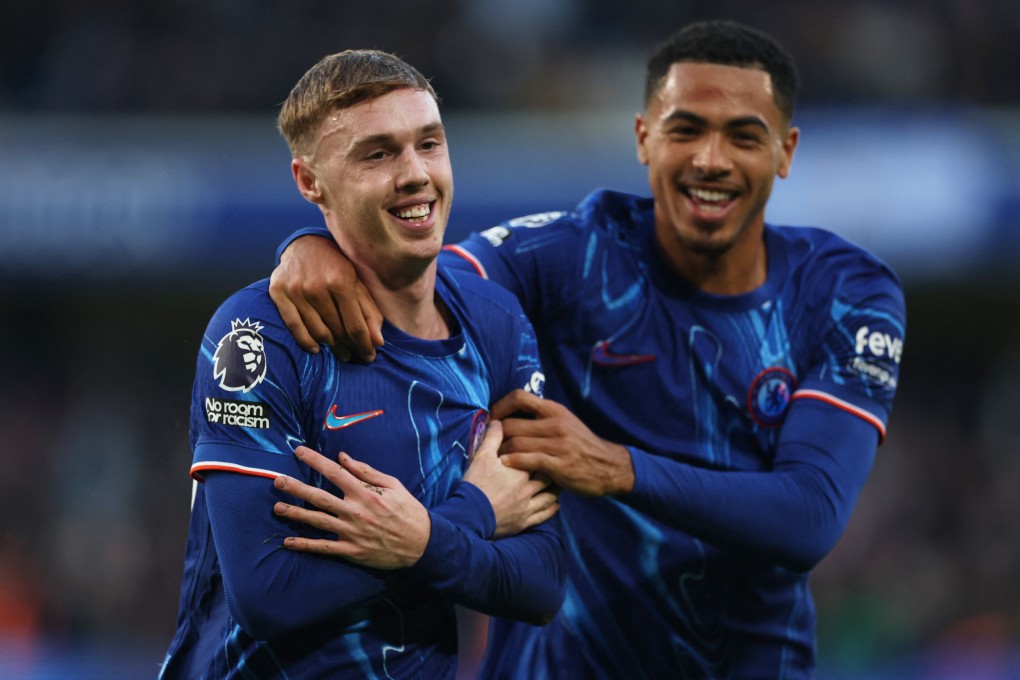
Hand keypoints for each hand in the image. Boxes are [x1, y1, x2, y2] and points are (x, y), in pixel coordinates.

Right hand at [268, 235, 383, 361]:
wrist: (304, 244)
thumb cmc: (336, 266)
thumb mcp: (357, 282)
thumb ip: (369, 312)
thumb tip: (378, 342)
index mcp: (341, 280)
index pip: (355, 325)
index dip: (364, 345)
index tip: (370, 356)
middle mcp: (317, 286)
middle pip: (336, 330)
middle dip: (349, 347)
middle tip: (354, 355)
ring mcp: (295, 290)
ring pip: (317, 331)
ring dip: (330, 347)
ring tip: (340, 352)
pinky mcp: (278, 292)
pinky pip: (293, 325)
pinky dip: (306, 341)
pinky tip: (316, 348)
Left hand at [273, 446, 429, 568]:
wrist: (421, 544)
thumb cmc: (408, 511)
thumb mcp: (393, 485)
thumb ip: (366, 471)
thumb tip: (343, 457)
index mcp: (365, 493)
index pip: (334, 472)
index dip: (314, 460)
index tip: (298, 451)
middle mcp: (355, 511)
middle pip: (319, 497)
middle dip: (296, 487)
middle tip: (276, 480)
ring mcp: (351, 532)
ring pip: (317, 521)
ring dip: (295, 514)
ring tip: (277, 507)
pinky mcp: (351, 550)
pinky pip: (324, 547)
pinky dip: (305, 545)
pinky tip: (288, 542)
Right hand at [462, 420, 559, 537]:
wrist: (469, 515)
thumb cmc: (476, 484)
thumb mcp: (482, 457)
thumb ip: (492, 438)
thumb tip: (498, 421)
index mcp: (521, 472)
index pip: (540, 460)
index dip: (545, 454)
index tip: (549, 450)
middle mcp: (528, 490)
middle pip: (548, 479)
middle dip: (554, 472)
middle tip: (558, 466)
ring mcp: (527, 508)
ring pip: (549, 498)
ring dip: (556, 491)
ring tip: (559, 485)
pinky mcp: (523, 523)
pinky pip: (543, 517)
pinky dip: (551, 510)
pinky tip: (555, 505)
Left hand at [491, 390, 634, 496]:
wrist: (609, 466)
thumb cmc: (582, 445)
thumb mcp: (566, 422)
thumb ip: (543, 418)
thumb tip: (514, 414)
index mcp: (555, 410)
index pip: (520, 397)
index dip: (500, 406)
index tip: (491, 418)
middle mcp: (555, 424)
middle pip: (512, 424)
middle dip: (494, 435)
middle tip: (487, 444)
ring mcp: (558, 444)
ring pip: (516, 443)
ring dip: (501, 452)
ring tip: (494, 458)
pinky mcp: (561, 464)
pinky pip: (529, 460)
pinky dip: (514, 462)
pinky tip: (506, 465)